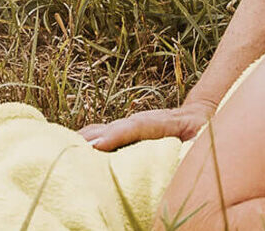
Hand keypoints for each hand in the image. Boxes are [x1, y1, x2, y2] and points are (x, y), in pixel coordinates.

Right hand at [79, 97, 213, 149]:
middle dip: (92, 139)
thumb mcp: (204, 137)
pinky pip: (101, 132)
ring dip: (84, 139)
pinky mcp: (125, 129)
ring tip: (60, 150)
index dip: (117, 134)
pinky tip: (67, 147)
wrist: (202, 111)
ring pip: (104, 128)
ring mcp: (133, 122)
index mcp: (166, 123)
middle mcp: (145, 119)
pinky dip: (84, 139)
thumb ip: (193, 145)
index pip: (139, 126)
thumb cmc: (205, 130)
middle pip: (115, 127)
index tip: (97, 145)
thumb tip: (188, 153)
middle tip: (68, 151)